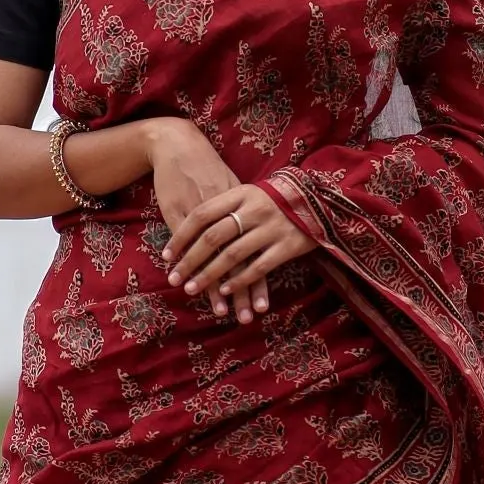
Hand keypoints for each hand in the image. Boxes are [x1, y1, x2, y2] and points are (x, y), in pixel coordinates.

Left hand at [166, 181, 315, 325]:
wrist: (316, 195)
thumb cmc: (272, 197)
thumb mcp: (246, 193)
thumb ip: (222, 207)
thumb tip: (187, 230)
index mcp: (240, 193)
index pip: (202, 215)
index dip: (181, 237)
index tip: (166, 256)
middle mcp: (254, 209)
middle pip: (214, 237)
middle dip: (190, 261)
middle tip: (174, 279)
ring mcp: (272, 227)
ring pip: (233, 256)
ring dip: (210, 275)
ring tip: (192, 289)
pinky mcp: (288, 245)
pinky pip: (258, 267)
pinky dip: (239, 281)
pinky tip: (224, 291)